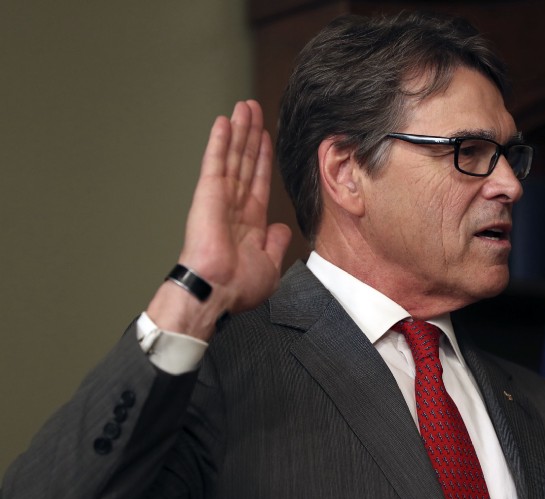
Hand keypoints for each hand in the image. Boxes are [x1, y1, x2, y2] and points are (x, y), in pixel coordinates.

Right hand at [147, 100, 291, 337]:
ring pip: (233, 156)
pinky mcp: (208, 193)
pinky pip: (216, 162)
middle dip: (250, 135)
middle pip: (246, 161)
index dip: (263, 157)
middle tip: (254, 110)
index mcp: (250, 221)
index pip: (259, 180)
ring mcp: (220, 197)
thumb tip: (282, 229)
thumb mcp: (269, 265)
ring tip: (244, 106)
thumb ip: (276, 243)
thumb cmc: (238, 287)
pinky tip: (224, 121)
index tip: (266, 137)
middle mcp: (235, 205)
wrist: (217, 292)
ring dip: (239, 130)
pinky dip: (220, 141)